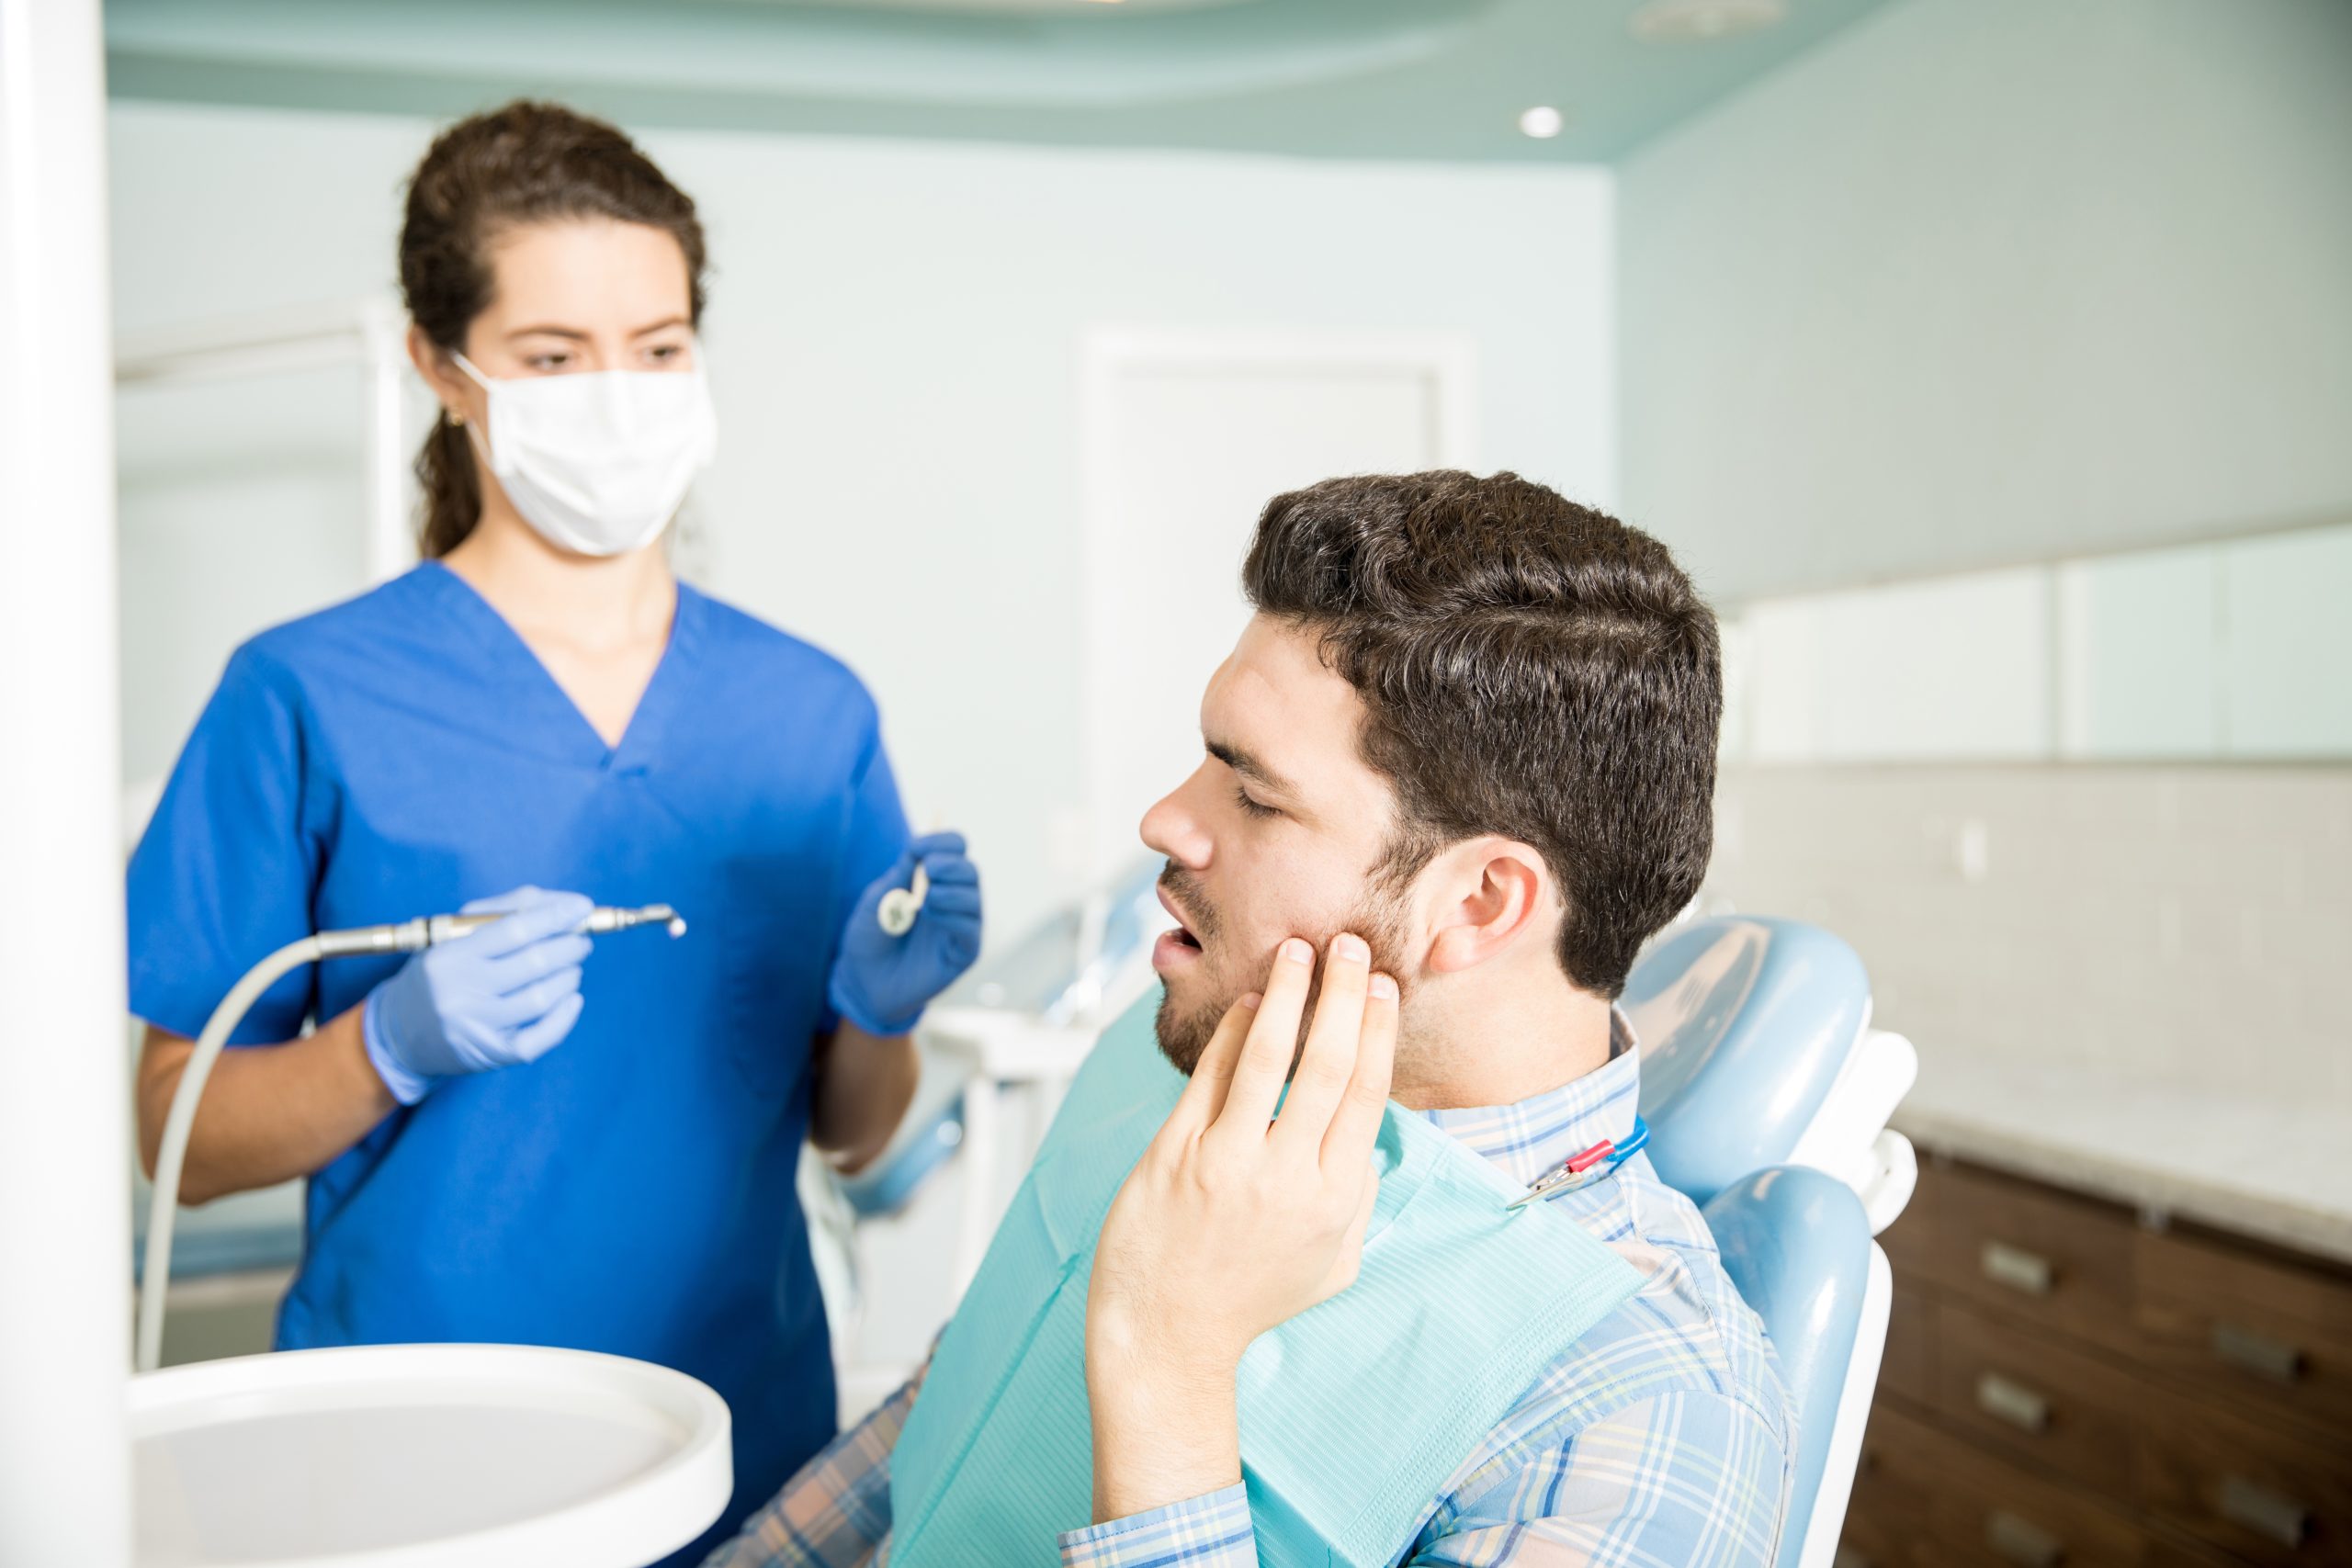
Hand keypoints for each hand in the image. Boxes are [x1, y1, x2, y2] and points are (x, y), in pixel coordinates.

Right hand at [361, 887, 593, 1104]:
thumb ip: (505, 910)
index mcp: (449, 955)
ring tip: (573, 966)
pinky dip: (565, 1017)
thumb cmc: (439, 973)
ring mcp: (475, 1026)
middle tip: (581, 940)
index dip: (555, 916)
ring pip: (541, 998)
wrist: (399, 1032)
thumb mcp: (455, 934)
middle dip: (569, 946)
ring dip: (569, 977)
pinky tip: (573, 999)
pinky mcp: (490, 1053)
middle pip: (533, 963)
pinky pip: (540, 1038)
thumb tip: (559, 904)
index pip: (514, 929)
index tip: (583, 907)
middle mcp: (459, 991)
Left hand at [827, 831, 982, 1036]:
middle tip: (929, 868)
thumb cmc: (868, 939)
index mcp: (932, 882)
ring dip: (953, 890)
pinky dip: (955, 916)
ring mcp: (958, 927)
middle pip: (970, 871)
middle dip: (952, 863)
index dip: (943, 842)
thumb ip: (900, 875)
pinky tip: (933, 914)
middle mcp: (951, 901)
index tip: (919, 846)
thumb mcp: (877, 900)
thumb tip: (919, 846)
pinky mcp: (962, 954)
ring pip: (974, 897)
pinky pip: (971, 929)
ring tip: (926, 898)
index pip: (954, 852)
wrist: (862, 982)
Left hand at [1084, 932, 1397, 1520]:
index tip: (1384, 989)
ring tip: (1298, 951)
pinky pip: (1208, 1077)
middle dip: (1344, 996)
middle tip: (1351, 946)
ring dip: (1288, 995)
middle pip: (1327, 1064)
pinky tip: (1247, 1002)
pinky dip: (1230, 1033)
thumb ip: (1357, 1196)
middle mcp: (1286, 1175)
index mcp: (1333, 1198)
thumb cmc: (1252, 1299)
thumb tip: (1371, 1131)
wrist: (1168, 1335)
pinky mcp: (1175, 1154)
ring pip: (1267, 1058)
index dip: (1377, 1033)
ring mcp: (1227, 1161)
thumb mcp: (1332, 1262)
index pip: (1366, 1095)